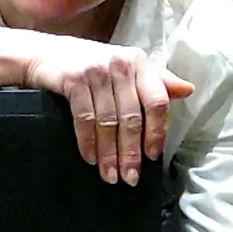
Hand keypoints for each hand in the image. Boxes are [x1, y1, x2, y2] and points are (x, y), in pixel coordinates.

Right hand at [23, 39, 193, 185]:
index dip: (156, 132)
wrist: (44, 54)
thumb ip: (156, 80)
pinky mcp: (73, 79)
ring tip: (110, 176)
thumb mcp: (125, 68)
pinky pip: (84, 118)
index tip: (152, 156)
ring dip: (109, 154)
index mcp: (139, 63)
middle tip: (130, 178)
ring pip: (108, 121)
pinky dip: (87, 142)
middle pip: (132, 117)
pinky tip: (90, 159)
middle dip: (130, 152)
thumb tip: (188, 90)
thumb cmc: (90, 65)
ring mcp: (96, 71)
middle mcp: (120, 64)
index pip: (156, 102)